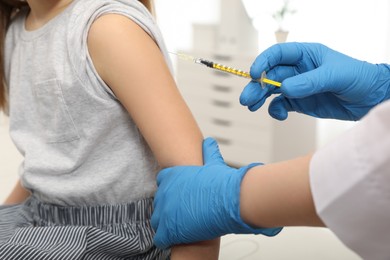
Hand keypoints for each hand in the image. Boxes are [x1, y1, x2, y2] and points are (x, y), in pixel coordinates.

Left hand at [151, 137, 281, 248]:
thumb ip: (208, 152)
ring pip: (157, 221)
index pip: (162, 182)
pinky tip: (181, 237)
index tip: (183, 197)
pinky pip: (160, 238)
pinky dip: (169, 239)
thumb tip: (209, 141)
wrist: (231, 200)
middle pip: (159, 203)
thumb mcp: (214, 163)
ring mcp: (164, 211)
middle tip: (186, 213)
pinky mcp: (168, 229)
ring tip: (184, 227)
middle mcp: (164, 192)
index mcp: (171, 176)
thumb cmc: (223, 183)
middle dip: (170, 208)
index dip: (173, 191)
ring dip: (168, 224)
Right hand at [240, 42, 389, 120]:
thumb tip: (285, 88)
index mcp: (305, 55)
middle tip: (247, 98)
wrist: (370, 100)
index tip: (254, 74)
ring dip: (260, 98)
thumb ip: (310, 81)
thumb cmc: (359, 78)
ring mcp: (297, 87)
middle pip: (270, 75)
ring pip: (271, 91)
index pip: (277, 54)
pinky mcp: (299, 102)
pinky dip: (276, 111)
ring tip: (251, 106)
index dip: (263, 62)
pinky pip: (280, 105)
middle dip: (256, 85)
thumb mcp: (335, 75)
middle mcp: (298, 70)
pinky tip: (280, 115)